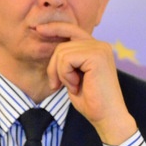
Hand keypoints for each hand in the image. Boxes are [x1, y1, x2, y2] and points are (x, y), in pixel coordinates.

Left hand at [39, 23, 138, 144]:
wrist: (107, 117)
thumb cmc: (91, 102)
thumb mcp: (74, 77)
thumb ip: (67, 61)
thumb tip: (51, 48)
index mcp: (96, 48)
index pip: (72, 30)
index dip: (54, 28)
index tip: (38, 29)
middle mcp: (100, 45)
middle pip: (62, 44)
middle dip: (53, 66)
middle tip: (56, 85)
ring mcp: (99, 49)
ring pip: (62, 52)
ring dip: (60, 74)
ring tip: (72, 87)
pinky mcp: (97, 56)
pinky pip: (66, 59)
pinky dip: (65, 75)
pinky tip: (76, 86)